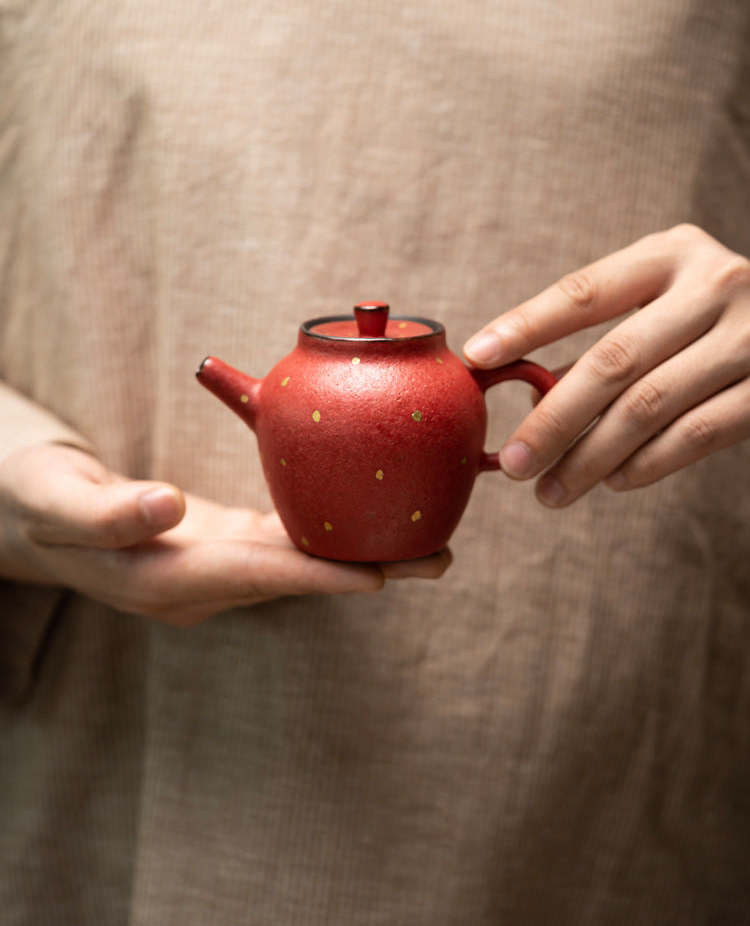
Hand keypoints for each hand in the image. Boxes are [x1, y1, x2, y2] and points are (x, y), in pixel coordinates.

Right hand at [0, 443, 450, 624]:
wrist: (25, 511)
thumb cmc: (33, 496)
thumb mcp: (54, 499)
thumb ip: (107, 513)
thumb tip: (167, 508)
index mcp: (156, 578)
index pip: (249, 577)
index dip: (315, 576)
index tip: (378, 576)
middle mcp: (193, 586)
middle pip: (291, 580)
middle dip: (364, 573)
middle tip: (438, 559)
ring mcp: (208, 572)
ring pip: (296, 567)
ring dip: (360, 559)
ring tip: (429, 547)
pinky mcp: (218, 548)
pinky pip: (282, 546)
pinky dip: (328, 538)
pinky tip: (370, 523)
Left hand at [463, 225, 749, 506]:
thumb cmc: (708, 315)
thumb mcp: (660, 300)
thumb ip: (602, 340)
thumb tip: (524, 391)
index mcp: (672, 255)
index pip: (585, 292)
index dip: (527, 325)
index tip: (477, 358)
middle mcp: (715, 285)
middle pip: (613, 361)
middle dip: (553, 419)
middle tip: (513, 462)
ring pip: (650, 407)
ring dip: (590, 456)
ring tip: (549, 490)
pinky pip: (697, 435)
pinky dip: (646, 464)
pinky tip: (610, 482)